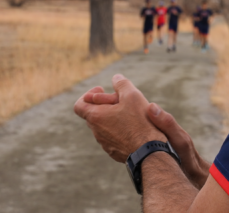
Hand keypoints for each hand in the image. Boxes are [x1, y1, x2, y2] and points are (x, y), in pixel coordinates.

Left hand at [81, 89, 210, 188]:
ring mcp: (105, 143)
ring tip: (130, 113)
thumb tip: (116, 77)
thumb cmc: (140, 122)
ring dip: (112, 117)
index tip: (102, 91)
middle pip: (93, 114)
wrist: (149, 152)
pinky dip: (119, 129)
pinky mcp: (114, 151)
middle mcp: (96, 132)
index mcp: (95, 117)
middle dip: (105, 104)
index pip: (79, 105)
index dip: (88, 95)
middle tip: (121, 100)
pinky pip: (113, 136)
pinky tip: (134, 127)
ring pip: (104, 126)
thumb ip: (121, 83)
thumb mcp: (132, 95)